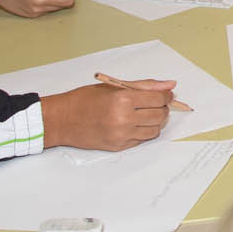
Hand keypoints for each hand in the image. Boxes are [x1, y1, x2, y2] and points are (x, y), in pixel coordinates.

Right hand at [40, 79, 178, 149]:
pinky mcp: (119, 146)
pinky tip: (134, 124)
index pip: (159, 99)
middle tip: (155, 104)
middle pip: (160, 115)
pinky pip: (142, 140)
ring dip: (155, 121)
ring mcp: (122, 135)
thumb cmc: (84, 100)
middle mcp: (124, 118)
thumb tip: (170, 85)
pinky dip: (143, 131)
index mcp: (123, 99)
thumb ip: (144, 86)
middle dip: (162, 108)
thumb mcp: (114, 86)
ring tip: (145, 114)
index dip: (166, 96)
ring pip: (154, 130)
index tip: (165, 95)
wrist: (62, 120)